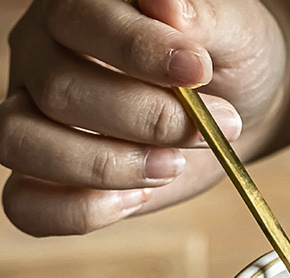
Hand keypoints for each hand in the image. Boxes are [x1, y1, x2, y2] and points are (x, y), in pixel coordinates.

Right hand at [1, 0, 286, 235]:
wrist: (233, 110)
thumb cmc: (224, 62)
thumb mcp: (233, 31)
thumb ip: (204, 16)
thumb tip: (169, 7)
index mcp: (80, 7)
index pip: (81, 19)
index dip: (139, 50)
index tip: (200, 70)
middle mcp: (44, 59)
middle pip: (59, 91)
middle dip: (146, 120)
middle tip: (210, 129)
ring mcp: (36, 119)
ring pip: (23, 143)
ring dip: (106, 167)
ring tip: (173, 166)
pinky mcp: (50, 177)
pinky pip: (26, 205)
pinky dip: (79, 212)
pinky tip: (137, 199)